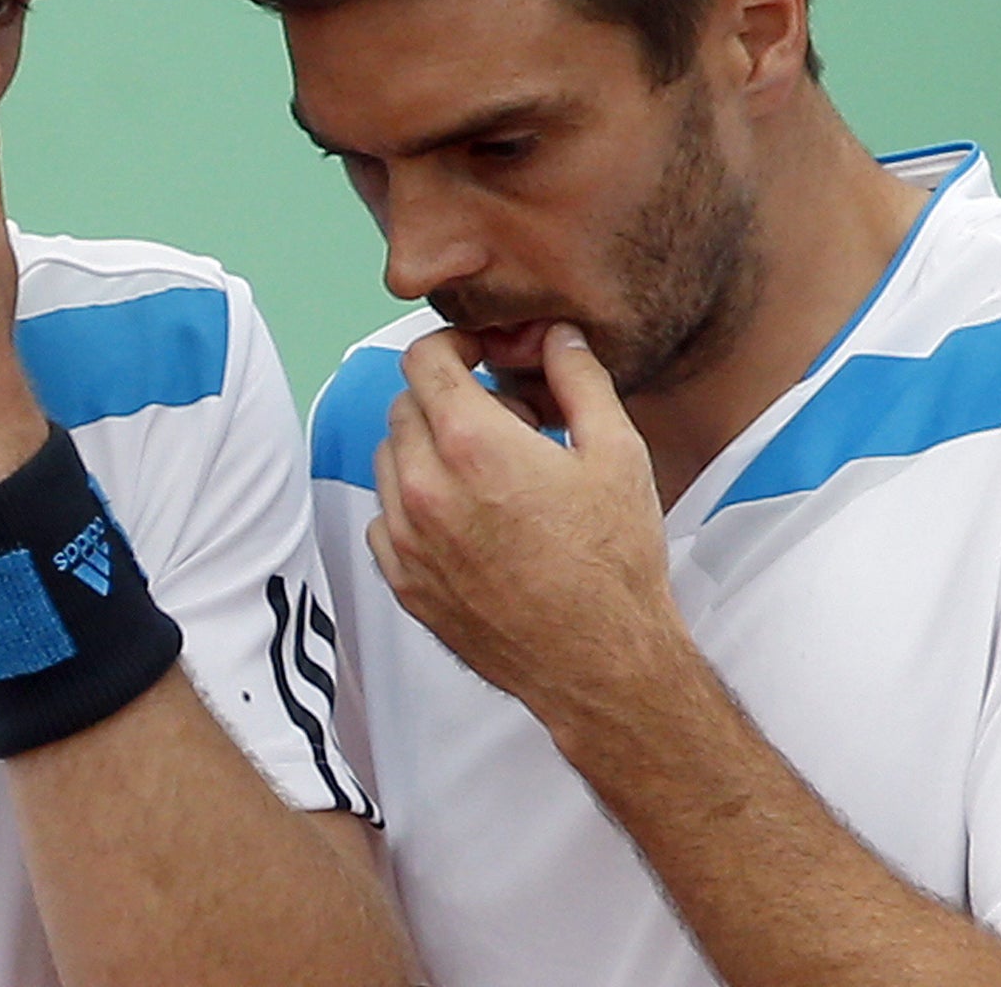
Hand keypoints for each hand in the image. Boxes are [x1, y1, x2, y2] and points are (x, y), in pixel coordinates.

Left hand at [368, 323, 682, 720]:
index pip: (422, 359)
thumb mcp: (616, 453)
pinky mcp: (403, 581)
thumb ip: (580, 378)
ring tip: (486, 475)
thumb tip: (559, 337)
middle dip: (447, 399)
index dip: (452, 347)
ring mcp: (406, 538)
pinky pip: (383, 517)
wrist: (600, 663)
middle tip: (502, 424)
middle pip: (404, 404)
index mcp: (472, 444)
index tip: (476, 358)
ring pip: (388, 458)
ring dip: (426, 449)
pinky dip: (413, 505)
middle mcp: (425, 487)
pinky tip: (465, 519)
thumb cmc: (612, 566)